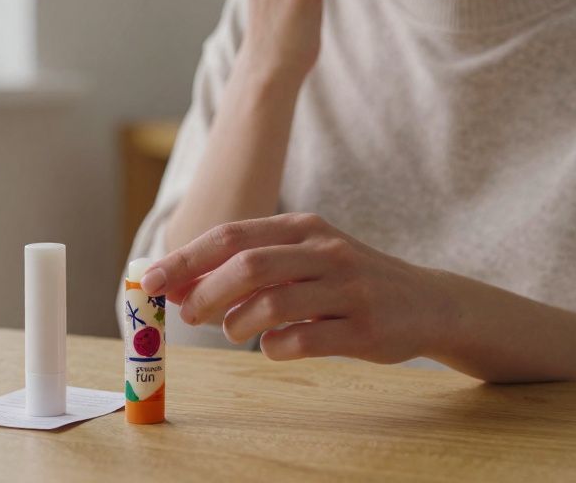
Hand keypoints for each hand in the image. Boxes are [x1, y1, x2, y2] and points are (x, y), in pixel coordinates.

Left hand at [140, 213, 439, 363]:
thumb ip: (249, 267)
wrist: (427, 303)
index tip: (148, 280)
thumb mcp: (304, 259)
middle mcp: (325, 251)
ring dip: (238, 324)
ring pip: (273, 304)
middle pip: (249, 265)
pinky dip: (274, 348)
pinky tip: (273, 347)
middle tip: (189, 315)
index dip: (185, 259)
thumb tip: (180, 286)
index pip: (231, 235)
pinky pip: (303, 341)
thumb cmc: (348, 282)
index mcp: (303, 227)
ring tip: (234, 331)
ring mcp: (348, 289)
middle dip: (206, 292)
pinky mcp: (363, 329)